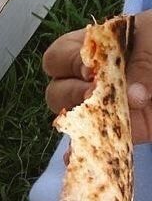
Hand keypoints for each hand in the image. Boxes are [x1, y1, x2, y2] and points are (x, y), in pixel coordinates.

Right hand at [43, 9, 151, 145]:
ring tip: (106, 114)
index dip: (68, 63)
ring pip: (74, 119)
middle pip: (58, 91)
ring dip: (84, 118)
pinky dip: (86, 150)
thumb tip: (132, 96)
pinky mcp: (128, 130)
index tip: (90, 68)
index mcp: (101, 46)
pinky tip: (82, 154)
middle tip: (97, 93)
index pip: (59, 57)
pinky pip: (97, 144)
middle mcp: (98, 77)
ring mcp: (109, 106)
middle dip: (73, 93)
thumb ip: (143, 62)